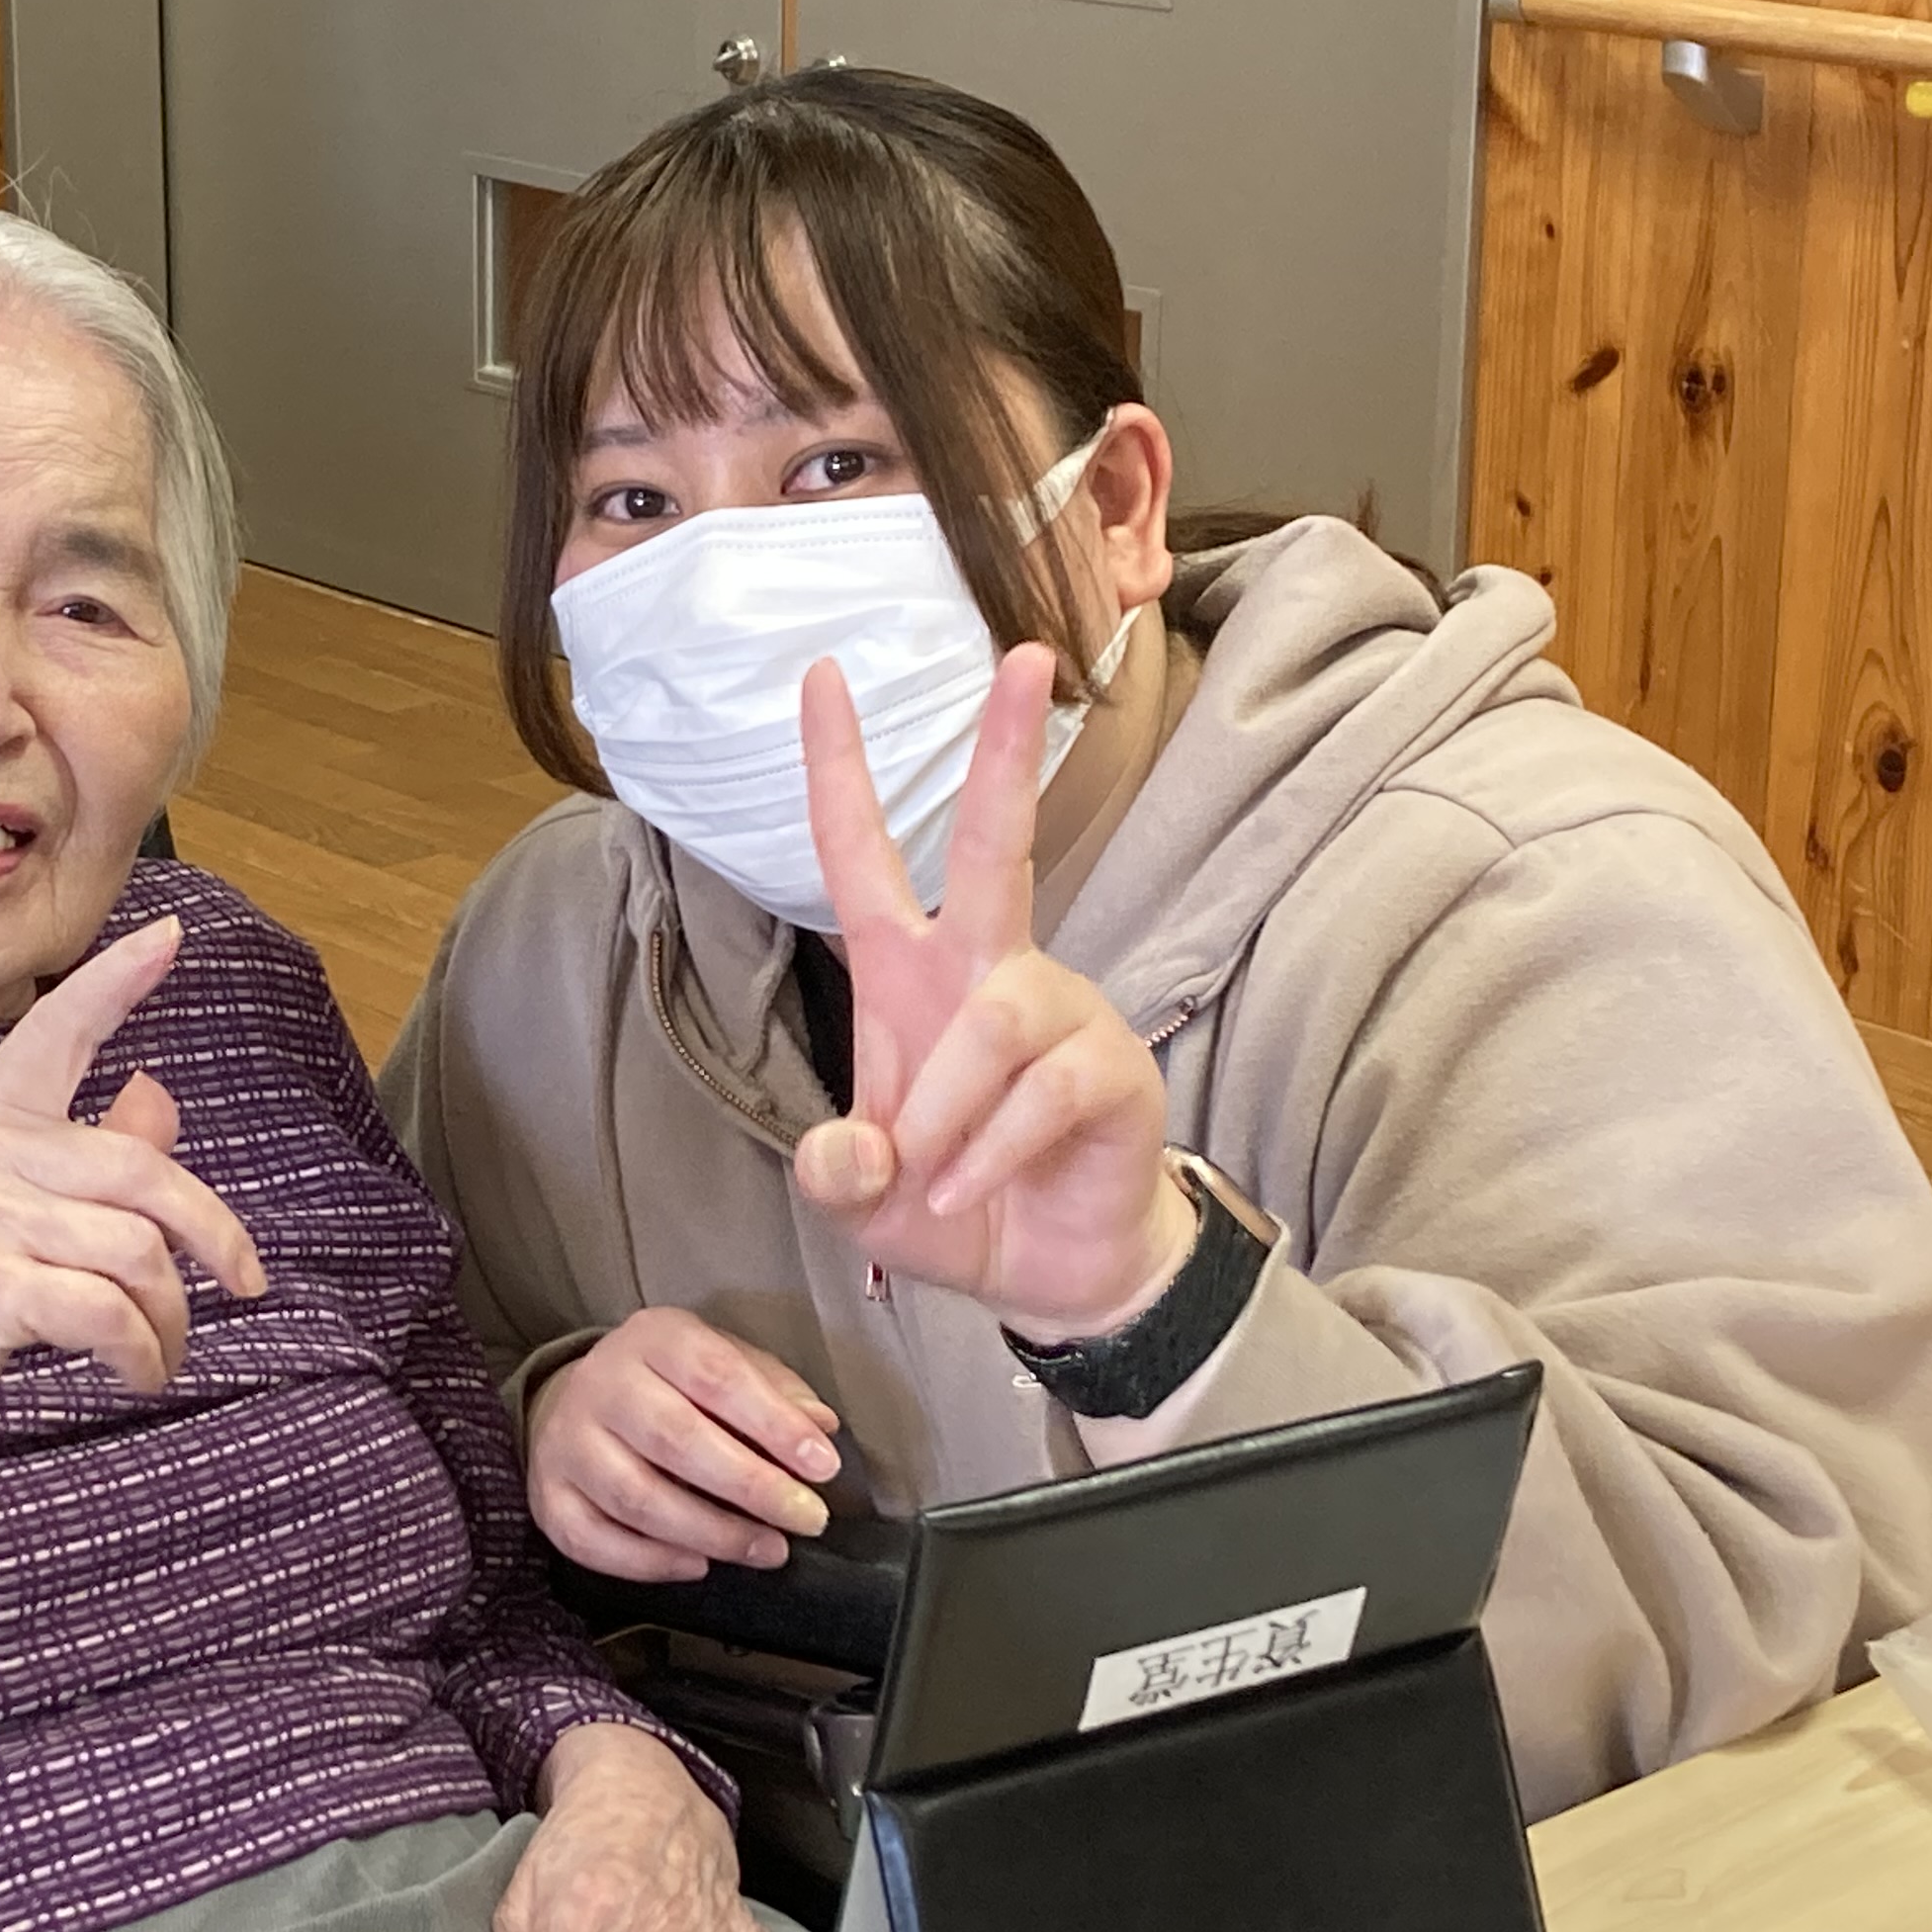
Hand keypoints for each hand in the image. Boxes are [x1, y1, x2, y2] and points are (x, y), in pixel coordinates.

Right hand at [0, 916, 267, 1463]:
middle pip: (143, 1173)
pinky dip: (141, 1353)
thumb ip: (89, 1152)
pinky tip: (137, 1374)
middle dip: (213, 1236)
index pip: (58, 1027)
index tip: (171, 935)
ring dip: (172, 1315)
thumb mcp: (7, 1205)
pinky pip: (108, 1313)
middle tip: (247, 1282)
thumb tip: (159, 1092)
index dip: (117, 980)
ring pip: (137, 1251)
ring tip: (163, 1349)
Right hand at [525, 1309, 840, 1580]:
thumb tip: (821, 1428)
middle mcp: (602, 1385)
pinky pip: (595, 1542)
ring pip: (637, 1499)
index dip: (774, 1424)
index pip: (716, 1376)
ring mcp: (567, 1443)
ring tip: (768, 1549)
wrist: (577, 1398)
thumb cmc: (670, 1383)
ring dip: (712, 1534)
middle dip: (751, 1487)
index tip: (823, 1465)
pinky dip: (651, 1563)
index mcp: (653, 1339)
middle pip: (675, 1439)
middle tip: (806, 1519)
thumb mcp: (723, 1360)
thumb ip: (774, 1389)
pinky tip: (699, 1566)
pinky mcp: (548, 1497)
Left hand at [790, 642, 1195, 1342]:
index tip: (821, 675)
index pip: (863, 854)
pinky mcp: (1109, 1067)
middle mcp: (986, 970)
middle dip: (1005, 752)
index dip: (838, 770)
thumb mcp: (863, 1204)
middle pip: (998, 843)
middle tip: (1026, 658)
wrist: (1051, 1273)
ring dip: (943, 1109)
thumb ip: (837, 1176)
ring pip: (993, 1020)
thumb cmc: (951, 1205)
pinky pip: (1041, 1091)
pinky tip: (969, 1194)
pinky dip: (990, 1153)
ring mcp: (1056, 1012)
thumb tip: (851, 1150)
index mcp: (906, 974)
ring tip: (929, 1178)